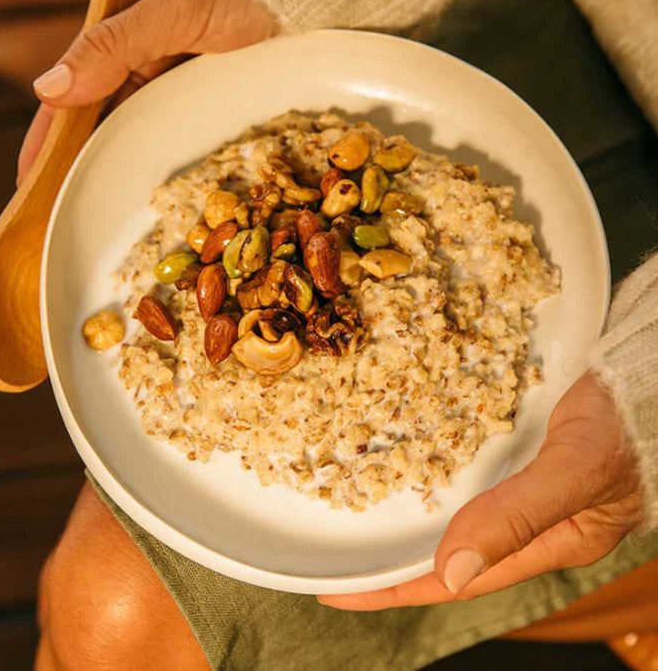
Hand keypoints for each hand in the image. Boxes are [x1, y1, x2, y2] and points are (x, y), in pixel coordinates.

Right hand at [17, 0, 276, 184]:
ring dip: (116, 168)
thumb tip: (50, 90)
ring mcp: (171, 86)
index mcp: (119, 36)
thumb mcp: (174, 10)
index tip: (30, 179)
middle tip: (63, 209)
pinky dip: (155, 163)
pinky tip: (143, 190)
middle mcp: (140, 64)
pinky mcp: (201, 103)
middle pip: (99, 122)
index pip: (71, 92)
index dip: (50, 137)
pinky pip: (170, 138)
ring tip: (96, 211)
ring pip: (132, 134)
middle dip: (81, 164)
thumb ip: (114, 44)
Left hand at [320, 371, 642, 609]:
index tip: (341, 592)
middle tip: (336, 563)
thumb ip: (519, 517)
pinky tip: (405, 469)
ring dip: (409, 524)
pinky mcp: (518, 453)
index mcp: (547, 541)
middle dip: (394, 563)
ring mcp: (522, 486)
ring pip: (454, 515)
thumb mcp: (576, 471)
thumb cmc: (629, 423)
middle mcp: (529, 520)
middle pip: (449, 553)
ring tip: (358, 524)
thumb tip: (451, 569)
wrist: (647, 371)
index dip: (398, 588)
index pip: (458, 579)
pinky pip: (464, 475)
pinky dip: (430, 479)